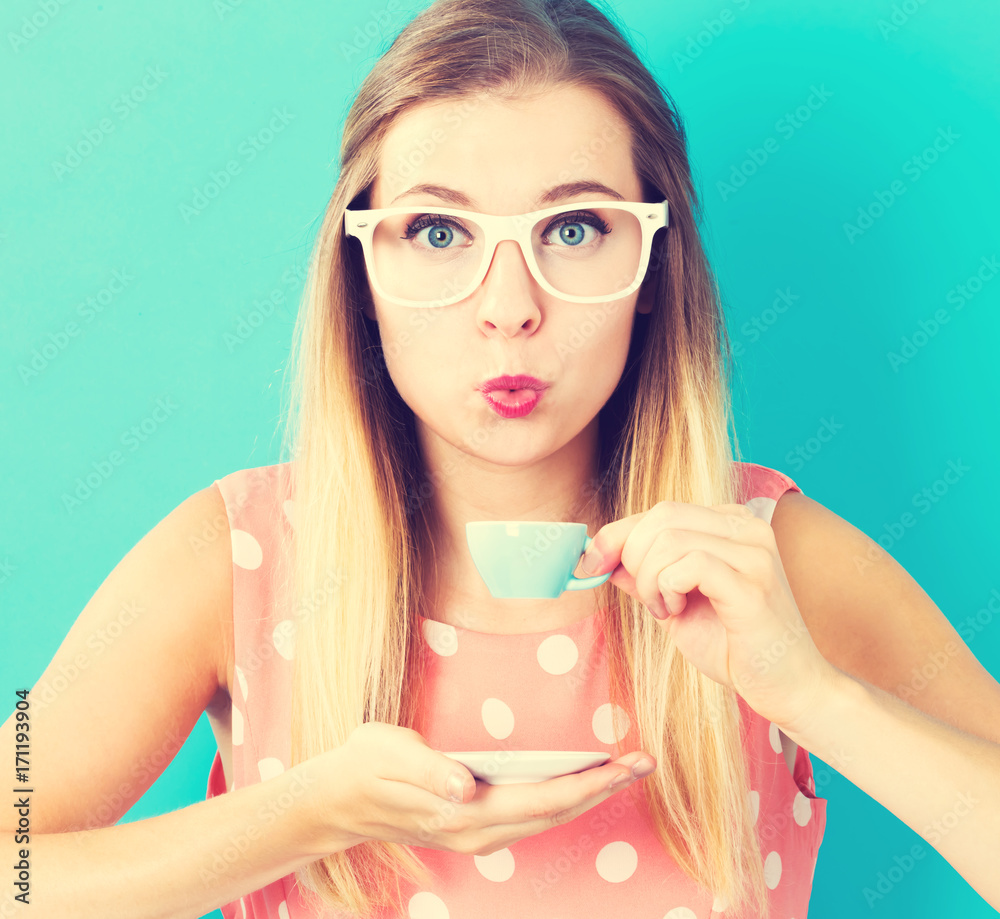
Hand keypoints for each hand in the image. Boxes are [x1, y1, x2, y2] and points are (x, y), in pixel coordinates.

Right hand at [302, 722, 656, 857]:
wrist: (338, 799)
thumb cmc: (365, 767)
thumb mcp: (390, 756)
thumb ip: (429, 771)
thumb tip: (465, 784)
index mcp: (463, 812)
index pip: (542, 800)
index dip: (587, 784)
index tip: (623, 765)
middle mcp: (477, 829)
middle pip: (555, 813)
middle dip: (602, 789)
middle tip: (643, 763)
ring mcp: (477, 832)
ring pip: (547, 817)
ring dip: (587, 795)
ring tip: (622, 771)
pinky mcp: (474, 823)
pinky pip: (531, 815)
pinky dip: (562, 798)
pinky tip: (577, 784)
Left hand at [580, 500, 836, 729]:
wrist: (789, 689)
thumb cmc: (735, 647)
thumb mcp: (676, 604)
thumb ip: (645, 575)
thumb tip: (600, 555)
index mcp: (731, 525)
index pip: (660, 511)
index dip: (617, 534)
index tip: (589, 563)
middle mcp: (747, 527)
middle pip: (661, 516)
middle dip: (633, 558)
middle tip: (648, 600)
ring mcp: (755, 551)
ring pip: (669, 539)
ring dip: (650, 580)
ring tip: (666, 610)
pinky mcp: (753, 582)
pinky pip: (689, 564)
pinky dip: (667, 589)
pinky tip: (677, 612)